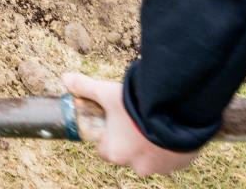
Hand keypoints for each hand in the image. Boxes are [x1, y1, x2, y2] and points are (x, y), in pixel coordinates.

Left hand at [60, 73, 201, 176]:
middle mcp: (137, 166)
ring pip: (152, 157)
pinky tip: (171, 127)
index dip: (109, 135)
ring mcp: (160, 167)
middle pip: (129, 154)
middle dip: (132, 140)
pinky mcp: (180, 163)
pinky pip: (174, 157)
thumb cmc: (136, 105)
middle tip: (137, 119)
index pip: (105, 148)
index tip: (115, 122)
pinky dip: (171, 146)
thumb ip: (85, 87)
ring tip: (156, 121)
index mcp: (115, 153)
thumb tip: (65, 78)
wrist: (176, 110)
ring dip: (153, 144)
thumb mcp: (107, 93)